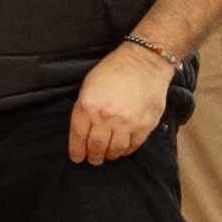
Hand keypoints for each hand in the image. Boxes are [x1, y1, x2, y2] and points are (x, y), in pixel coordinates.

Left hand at [67, 39, 172, 165]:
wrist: (144, 63)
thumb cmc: (113, 71)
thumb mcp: (88, 86)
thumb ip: (84, 109)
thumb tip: (82, 130)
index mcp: (88, 106)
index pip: (78, 137)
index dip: (77, 151)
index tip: (77, 158)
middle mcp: (106, 117)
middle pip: (96, 147)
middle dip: (93, 156)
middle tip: (93, 159)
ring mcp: (127, 123)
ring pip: (115, 150)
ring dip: (109, 155)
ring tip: (107, 154)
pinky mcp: (145, 125)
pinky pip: (133, 145)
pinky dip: (126, 150)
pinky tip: (122, 148)